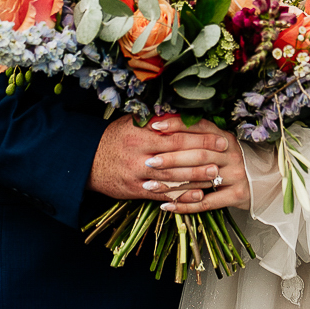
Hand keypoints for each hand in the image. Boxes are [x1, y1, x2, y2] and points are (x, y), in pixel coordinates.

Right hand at [89, 114, 238, 202]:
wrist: (86, 161)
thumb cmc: (114, 139)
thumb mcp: (130, 122)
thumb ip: (155, 119)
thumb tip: (182, 112)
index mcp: (140, 134)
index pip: (175, 135)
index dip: (199, 137)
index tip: (218, 137)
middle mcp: (139, 155)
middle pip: (177, 156)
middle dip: (203, 156)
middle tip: (223, 155)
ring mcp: (138, 175)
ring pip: (172, 176)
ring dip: (196, 176)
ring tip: (216, 174)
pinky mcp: (136, 191)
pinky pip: (162, 194)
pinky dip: (181, 195)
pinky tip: (197, 195)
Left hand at [149, 115, 249, 214]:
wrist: (266, 181)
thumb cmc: (232, 162)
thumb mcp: (220, 145)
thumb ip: (198, 138)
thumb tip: (162, 128)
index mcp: (225, 137)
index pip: (199, 127)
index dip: (177, 125)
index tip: (154, 127)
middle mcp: (232, 154)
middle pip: (198, 154)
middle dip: (170, 158)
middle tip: (148, 162)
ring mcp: (237, 175)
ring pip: (200, 179)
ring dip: (173, 184)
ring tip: (149, 186)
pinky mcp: (237, 195)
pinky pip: (207, 203)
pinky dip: (185, 206)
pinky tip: (167, 206)